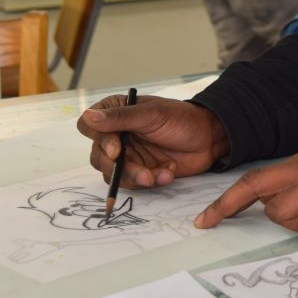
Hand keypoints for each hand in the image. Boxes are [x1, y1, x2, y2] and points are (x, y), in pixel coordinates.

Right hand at [78, 95, 229, 188]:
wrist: (209, 138)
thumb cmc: (181, 118)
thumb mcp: (151, 114)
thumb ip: (120, 117)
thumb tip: (88, 115)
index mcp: (116, 113)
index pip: (89, 127)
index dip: (99, 140)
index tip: (117, 150)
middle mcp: (117, 135)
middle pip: (98, 156)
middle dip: (118, 167)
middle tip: (140, 172)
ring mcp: (128, 155)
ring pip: (113, 174)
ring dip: (134, 177)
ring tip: (155, 176)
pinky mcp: (140, 171)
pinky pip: (133, 183)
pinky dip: (150, 181)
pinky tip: (168, 173)